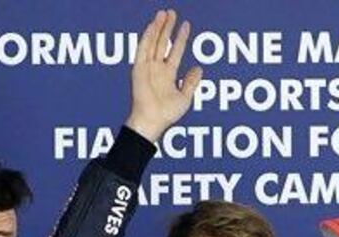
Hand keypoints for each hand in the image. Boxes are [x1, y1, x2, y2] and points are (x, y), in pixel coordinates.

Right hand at [125, 10, 202, 141]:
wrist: (153, 120)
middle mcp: (157, 69)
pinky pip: (143, 49)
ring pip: (153, 42)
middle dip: (168, 27)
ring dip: (158, 28)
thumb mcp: (185, 97)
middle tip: (172, 12)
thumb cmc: (167, 114)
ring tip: (164, 13)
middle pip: (163, 43)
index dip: (181, 38)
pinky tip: (154, 25)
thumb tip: (199, 68)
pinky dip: (148, 37)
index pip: (176, 51)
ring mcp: (147, 68)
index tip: (186, 25)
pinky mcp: (139, 69)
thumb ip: (191, 82)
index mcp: (168, 75)